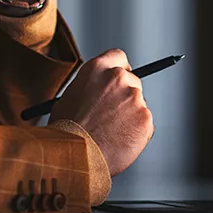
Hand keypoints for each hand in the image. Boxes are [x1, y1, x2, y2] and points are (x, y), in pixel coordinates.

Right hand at [49, 49, 153, 174]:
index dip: (119, 69)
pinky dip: (136, 132)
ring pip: (138, 104)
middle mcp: (118, 78)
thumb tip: (99, 91)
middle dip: (125, 96)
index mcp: (97, 68)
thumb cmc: (67, 130)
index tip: (119, 80)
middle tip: (113, 113)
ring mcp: (134, 98)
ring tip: (110, 133)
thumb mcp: (69, 97)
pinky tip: (118, 141)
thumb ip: (89, 87)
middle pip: (132, 80)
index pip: (118, 57)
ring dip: (129, 115)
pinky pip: (144, 123)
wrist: (76, 156)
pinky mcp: (145, 118)